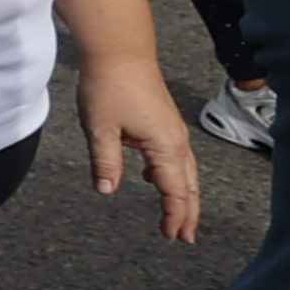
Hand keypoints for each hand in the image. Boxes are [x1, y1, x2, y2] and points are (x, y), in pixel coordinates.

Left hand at [82, 54, 204, 242]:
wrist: (120, 51)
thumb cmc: (109, 87)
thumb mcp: (100, 129)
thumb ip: (106, 162)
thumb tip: (107, 191)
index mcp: (164, 146)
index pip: (175, 190)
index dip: (175, 215)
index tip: (174, 236)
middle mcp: (176, 140)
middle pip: (188, 184)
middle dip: (188, 212)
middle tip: (184, 238)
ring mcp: (173, 130)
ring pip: (185, 170)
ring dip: (182, 194)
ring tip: (177, 216)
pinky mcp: (164, 122)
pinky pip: (174, 155)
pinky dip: (170, 173)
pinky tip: (152, 177)